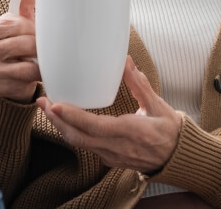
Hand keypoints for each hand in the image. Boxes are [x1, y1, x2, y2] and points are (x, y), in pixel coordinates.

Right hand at [0, 0, 41, 102]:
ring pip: (26, 63)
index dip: (33, 28)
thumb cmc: (14, 43)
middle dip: (40, 44)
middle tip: (51, 46)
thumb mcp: (17, 22)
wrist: (7, 77)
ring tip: (48, 58)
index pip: (15, 23)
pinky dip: (38, 75)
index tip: (42, 32)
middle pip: (22, 43)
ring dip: (41, 60)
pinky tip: (42, 72)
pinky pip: (26, 78)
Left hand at [37, 56, 181, 172]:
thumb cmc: (170, 131)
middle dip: (57, 121)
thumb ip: (139, 84)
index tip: (54, 105)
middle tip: (42, 102)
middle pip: (78, 137)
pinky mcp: (110, 159)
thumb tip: (126, 61)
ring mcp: (112, 156)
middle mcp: (117, 147)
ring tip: (49, 109)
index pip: (93, 126)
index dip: (71, 116)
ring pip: (80, 144)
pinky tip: (66, 121)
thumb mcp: (158, 105)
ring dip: (62, 127)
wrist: (178, 158)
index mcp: (129, 132)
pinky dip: (73, 133)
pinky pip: (86, 147)